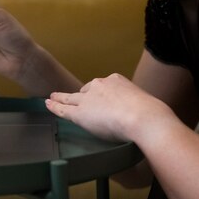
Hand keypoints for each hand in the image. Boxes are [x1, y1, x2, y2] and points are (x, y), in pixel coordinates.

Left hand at [45, 73, 174, 142]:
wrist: (143, 118)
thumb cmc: (151, 114)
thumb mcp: (146, 103)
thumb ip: (140, 106)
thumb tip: (149, 114)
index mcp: (117, 81)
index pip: (104, 88)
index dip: (101, 95)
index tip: (101, 100)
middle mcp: (100, 85)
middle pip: (87, 91)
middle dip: (84, 97)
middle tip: (81, 103)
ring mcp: (88, 99)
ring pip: (72, 98)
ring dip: (62, 98)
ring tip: (53, 98)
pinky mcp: (80, 113)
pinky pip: (64, 109)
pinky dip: (54, 106)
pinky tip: (48, 104)